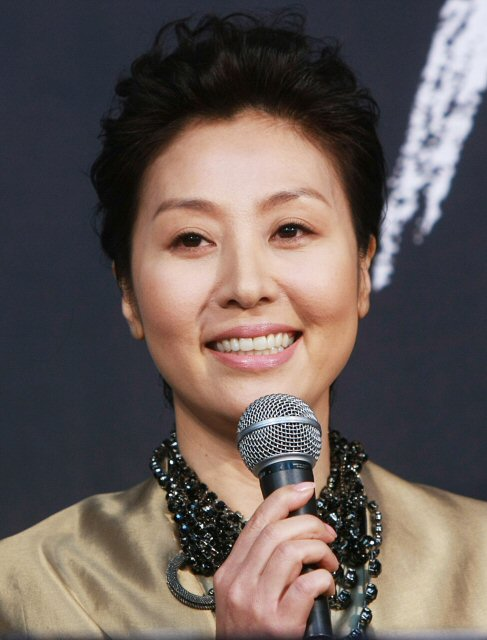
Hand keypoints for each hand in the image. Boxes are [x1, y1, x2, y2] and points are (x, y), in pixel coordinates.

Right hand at [214, 482, 337, 637]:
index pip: (256, 522)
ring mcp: (256, 604)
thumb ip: (257, 566)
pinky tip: (326, 585)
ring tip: (328, 561)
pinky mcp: (278, 624)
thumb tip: (291, 533)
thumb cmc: (250, 633)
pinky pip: (306, 584)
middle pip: (276, 532)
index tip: (305, 489)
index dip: (283, 498)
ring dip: (319, 549)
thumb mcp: (241, 595)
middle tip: (327, 533)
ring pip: (291, 551)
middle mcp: (238, 584)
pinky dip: (323, 578)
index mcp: (229, 572)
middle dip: (309, 523)